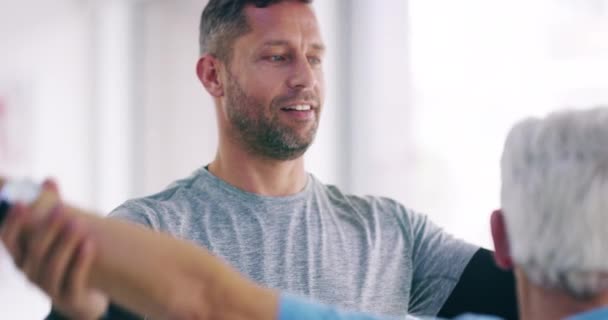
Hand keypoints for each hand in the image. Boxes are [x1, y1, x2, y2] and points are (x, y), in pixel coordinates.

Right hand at [0, 179, 108, 318]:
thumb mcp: (56, 236)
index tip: (22, 202)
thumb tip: (49, 180)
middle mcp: (30, 272)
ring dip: (65, 243)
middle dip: (47, 228)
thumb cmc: (66, 258)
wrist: (84, 294)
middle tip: (61, 208)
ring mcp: (49, 287)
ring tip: (79, 224)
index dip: (13, 222)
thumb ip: (51, 210)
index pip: (9, 240)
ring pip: (52, 266)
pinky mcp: (69, 297)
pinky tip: (90, 244)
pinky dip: (80, 261)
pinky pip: (73, 279)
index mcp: (22, 256)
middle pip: (34, 250)